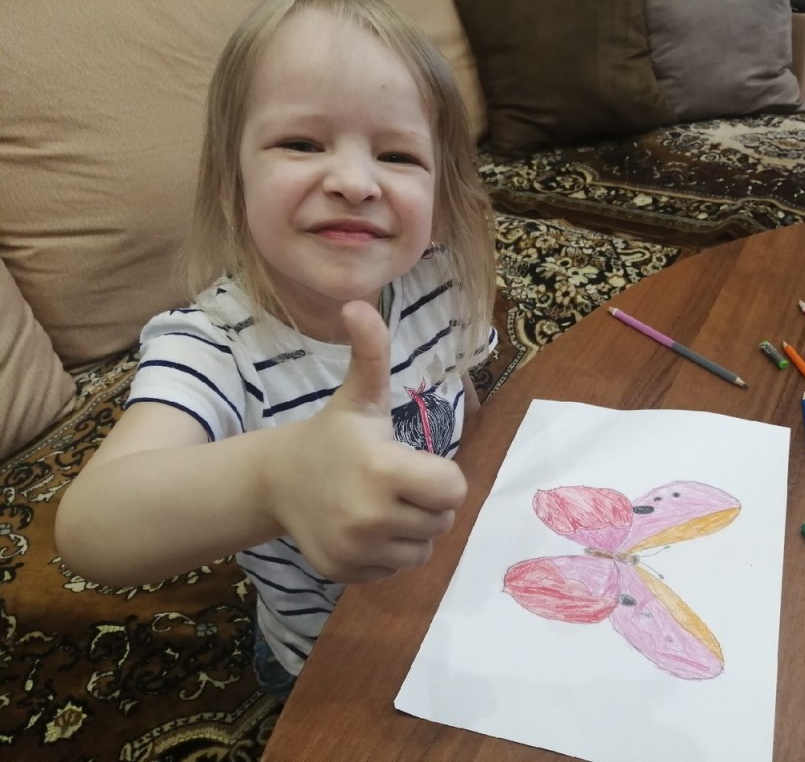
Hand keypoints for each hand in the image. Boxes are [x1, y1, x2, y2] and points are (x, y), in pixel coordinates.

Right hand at [262, 301, 465, 582]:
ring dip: (412, 529)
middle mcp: (371, 517)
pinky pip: (396, 569)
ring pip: (422, 549)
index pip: (454, 490)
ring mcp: (356, 550)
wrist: (279, 480)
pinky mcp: (346, 573)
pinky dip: (388, 552)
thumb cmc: (333, 436)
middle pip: (442, 520)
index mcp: (383, 470)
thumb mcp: (360, 395)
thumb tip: (357, 303)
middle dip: (428, 502)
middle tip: (396, 482)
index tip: (413, 462)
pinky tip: (364, 527)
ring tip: (381, 503)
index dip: (440, 475)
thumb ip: (371, 352)